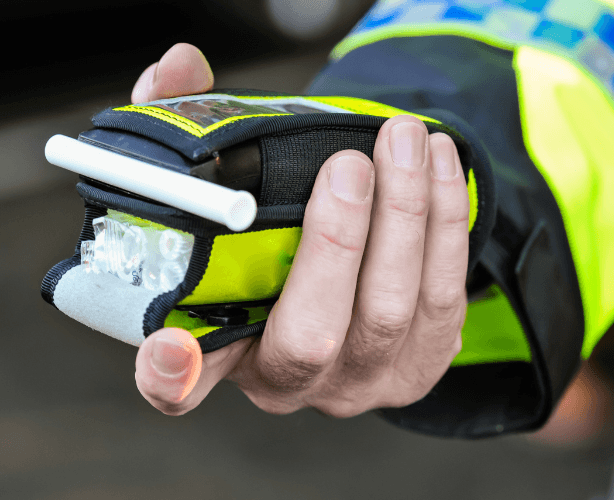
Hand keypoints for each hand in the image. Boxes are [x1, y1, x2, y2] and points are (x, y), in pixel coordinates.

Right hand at [132, 43, 468, 417]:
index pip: (178, 385)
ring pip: (391, 310)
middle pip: (312, 336)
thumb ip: (189, 127)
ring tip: (403, 139)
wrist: (345, 269)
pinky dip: (444, 222)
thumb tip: (179, 65)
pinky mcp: (420, 362)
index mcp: (222, 349)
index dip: (169, 375)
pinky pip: (443, 296)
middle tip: (348, 165)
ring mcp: (360, 379)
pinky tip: (438, 165)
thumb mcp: (224, 185)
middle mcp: (290, 379)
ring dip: (405, 215)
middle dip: (336, 244)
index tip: (173, 346)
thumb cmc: (273, 231)